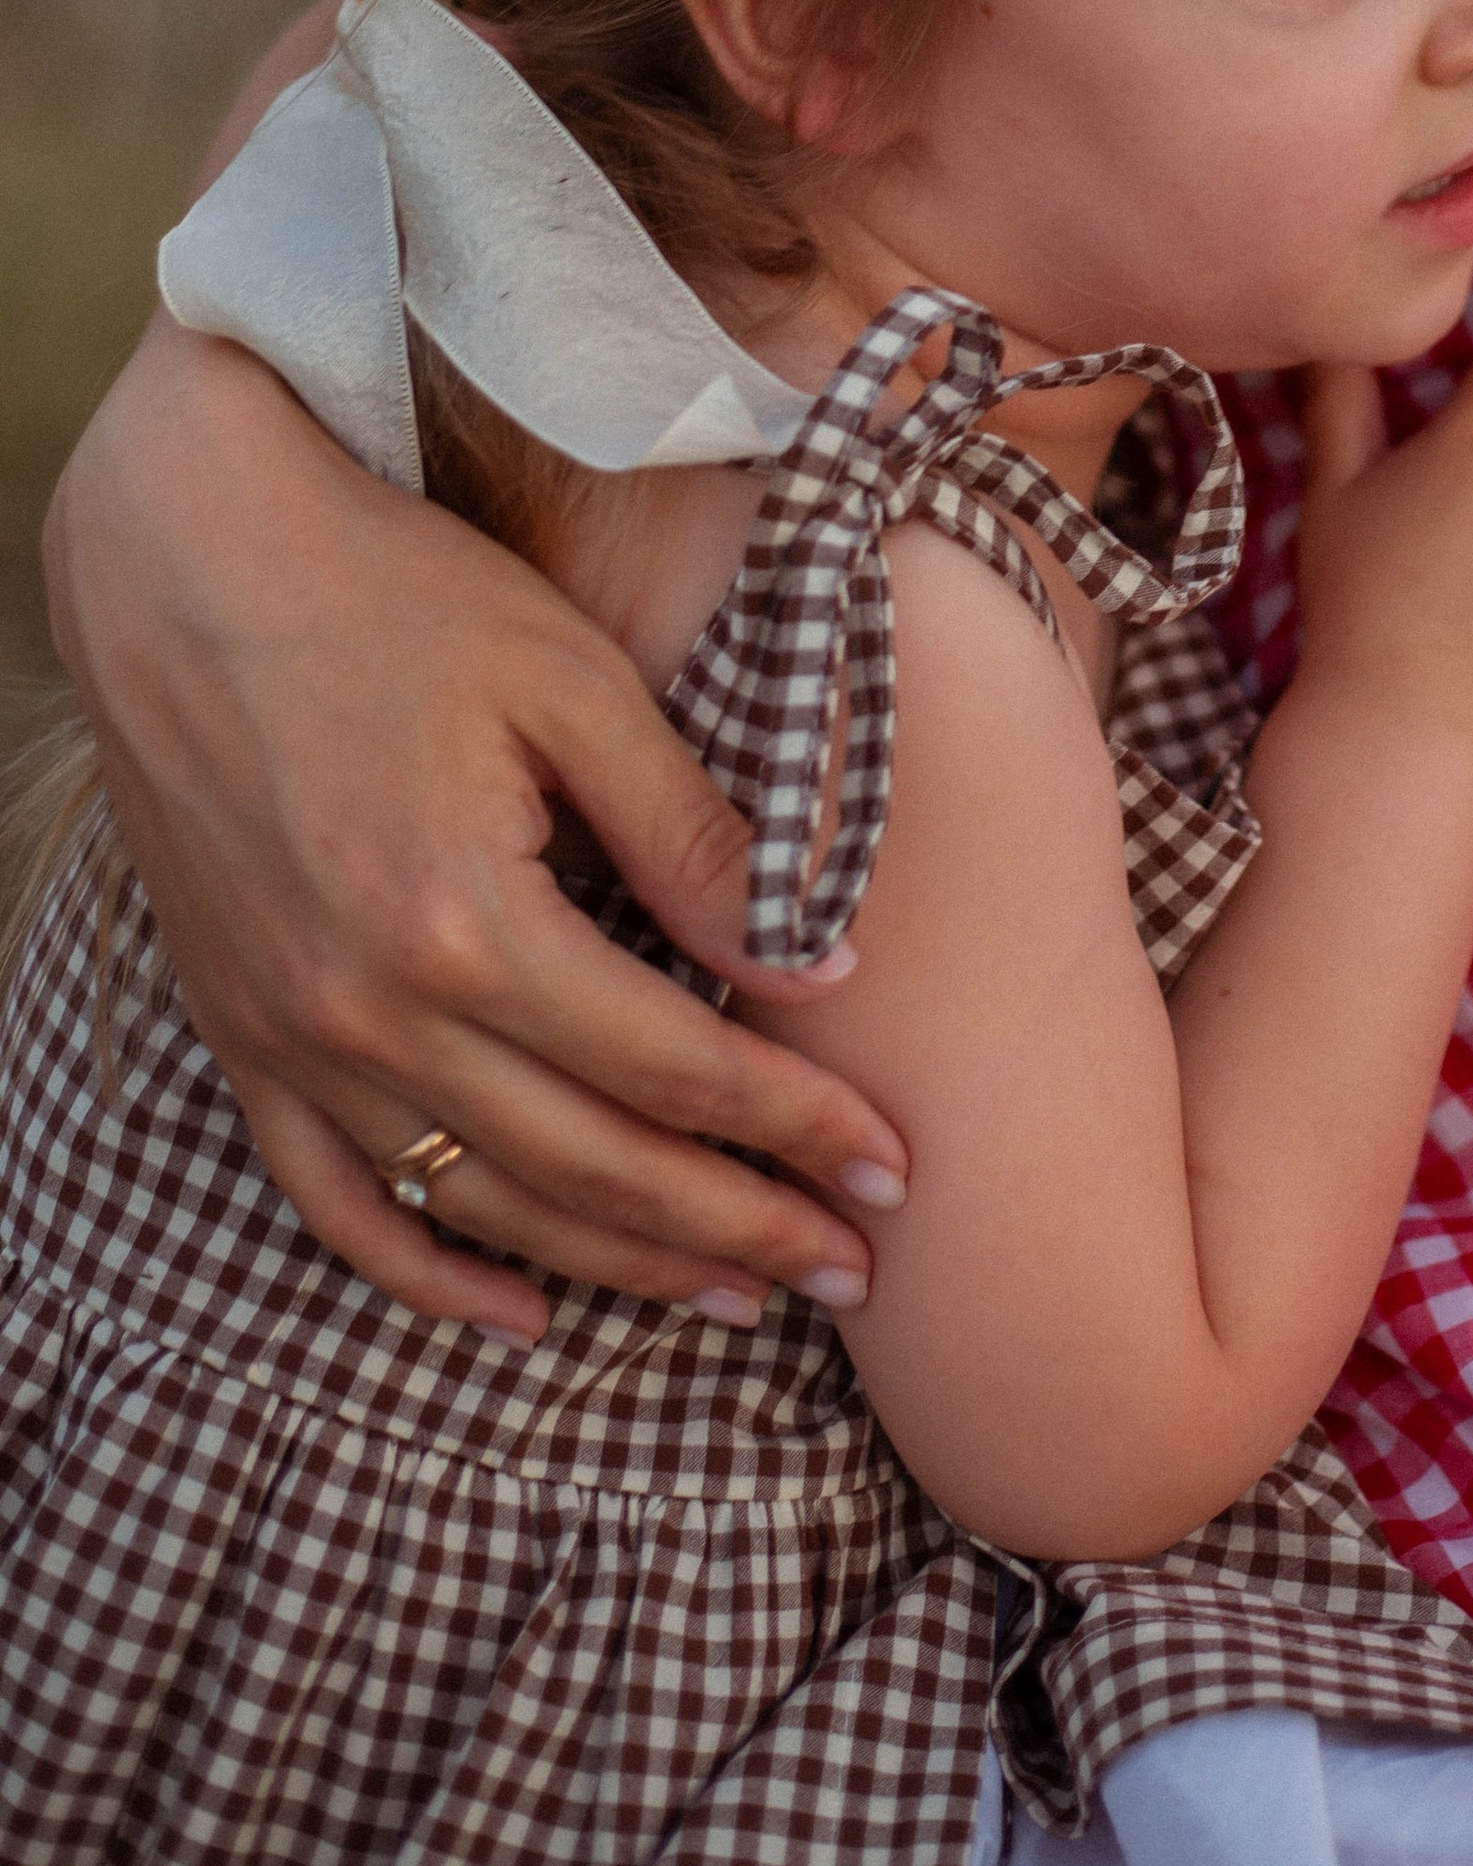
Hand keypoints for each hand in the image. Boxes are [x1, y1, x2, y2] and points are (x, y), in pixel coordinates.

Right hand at [45, 320, 907, 1340]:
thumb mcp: (572, 688)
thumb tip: (819, 967)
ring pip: (480, 1205)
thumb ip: (693, 840)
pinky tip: (520, 1306)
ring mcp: (293, 1040)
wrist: (186, 558)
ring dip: (617, 1264)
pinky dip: (428, 1270)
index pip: (674, 1070)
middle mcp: (370, 1013)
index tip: (894, 1168)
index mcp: (466, 924)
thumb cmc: (399, 596)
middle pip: (592, 1167)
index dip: (795, 1128)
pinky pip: (336, 1200)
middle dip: (738, 1225)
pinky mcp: (242, 1035)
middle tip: (852, 1269)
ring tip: (735, 1292)